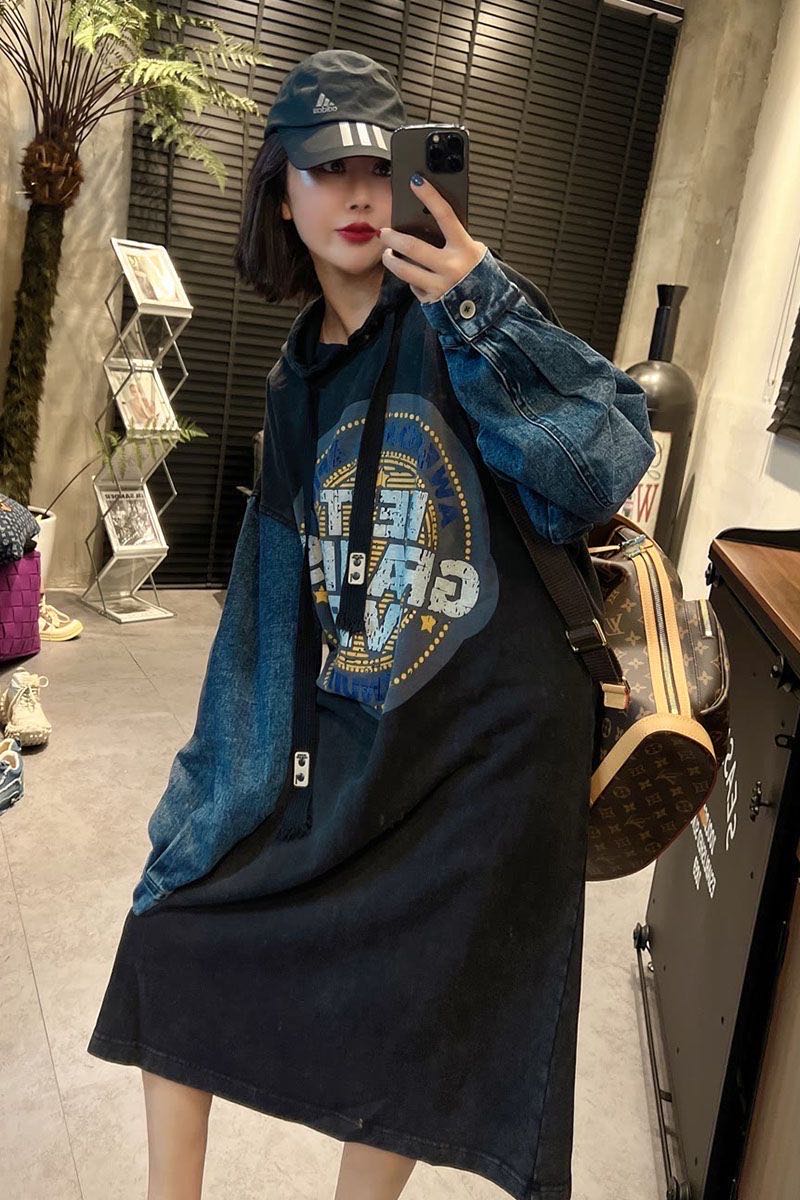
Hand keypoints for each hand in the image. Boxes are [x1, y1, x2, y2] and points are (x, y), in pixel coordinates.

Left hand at [378, 175, 486, 303]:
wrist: (488, 306)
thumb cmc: (477, 274)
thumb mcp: (472, 251)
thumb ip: (452, 239)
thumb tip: (426, 222)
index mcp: (464, 248)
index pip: (445, 215)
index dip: (430, 196)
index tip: (416, 182)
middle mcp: (451, 266)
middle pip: (412, 247)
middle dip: (393, 238)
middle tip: (384, 233)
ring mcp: (440, 285)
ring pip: (404, 270)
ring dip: (390, 260)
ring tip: (387, 254)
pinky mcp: (432, 300)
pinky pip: (413, 287)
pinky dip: (410, 280)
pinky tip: (413, 277)